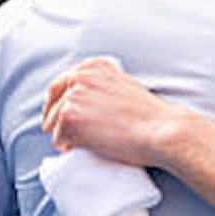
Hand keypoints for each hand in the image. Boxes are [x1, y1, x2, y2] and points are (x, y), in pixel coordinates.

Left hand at [40, 58, 183, 167]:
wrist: (161, 130)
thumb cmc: (150, 116)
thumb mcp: (123, 87)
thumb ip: (101, 88)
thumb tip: (86, 104)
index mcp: (93, 66)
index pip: (63, 82)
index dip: (58, 101)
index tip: (57, 114)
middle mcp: (80, 76)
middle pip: (52, 100)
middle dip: (52, 117)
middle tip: (57, 133)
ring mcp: (73, 97)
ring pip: (53, 121)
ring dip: (62, 135)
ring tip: (79, 144)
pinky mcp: (69, 119)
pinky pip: (57, 139)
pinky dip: (67, 147)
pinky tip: (82, 149)